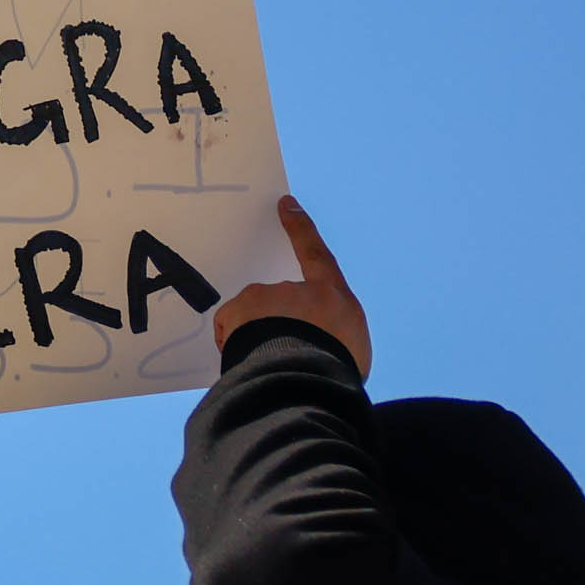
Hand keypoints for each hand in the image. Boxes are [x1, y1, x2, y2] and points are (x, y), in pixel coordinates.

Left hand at [213, 193, 369, 377]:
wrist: (305, 380)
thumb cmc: (337, 372)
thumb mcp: (351, 351)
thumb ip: (330, 333)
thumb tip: (310, 338)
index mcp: (333, 296)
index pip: (317, 256)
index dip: (301, 229)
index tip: (285, 204)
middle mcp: (296, 291)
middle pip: (282, 304)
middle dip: (282, 329)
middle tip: (291, 357)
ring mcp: (264, 297)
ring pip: (255, 319)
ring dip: (261, 341)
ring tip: (274, 368)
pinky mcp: (237, 310)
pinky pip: (232, 331)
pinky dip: (238, 347)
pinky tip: (251, 365)